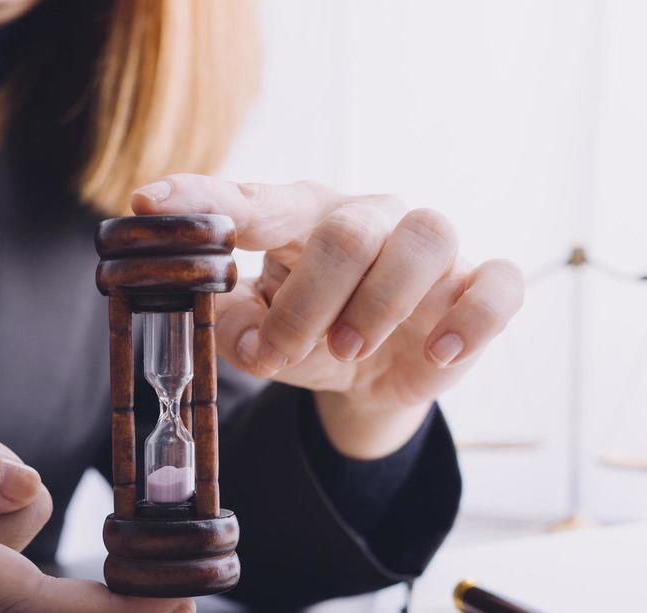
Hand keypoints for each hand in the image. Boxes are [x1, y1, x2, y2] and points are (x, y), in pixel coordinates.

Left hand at [131, 176, 523, 458]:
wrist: (377, 378)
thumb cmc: (311, 333)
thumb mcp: (261, 336)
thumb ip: (233, 329)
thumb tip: (231, 333)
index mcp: (303, 219)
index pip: (251, 201)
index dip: (200, 200)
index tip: (148, 206)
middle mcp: (370, 219)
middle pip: (346, 229)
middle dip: (305, 302)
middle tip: (278, 352)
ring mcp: (431, 251)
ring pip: (425, 236)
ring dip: (380, 301)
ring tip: (349, 350)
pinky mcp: (479, 289)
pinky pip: (498, 285)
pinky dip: (473, 319)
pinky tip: (438, 354)